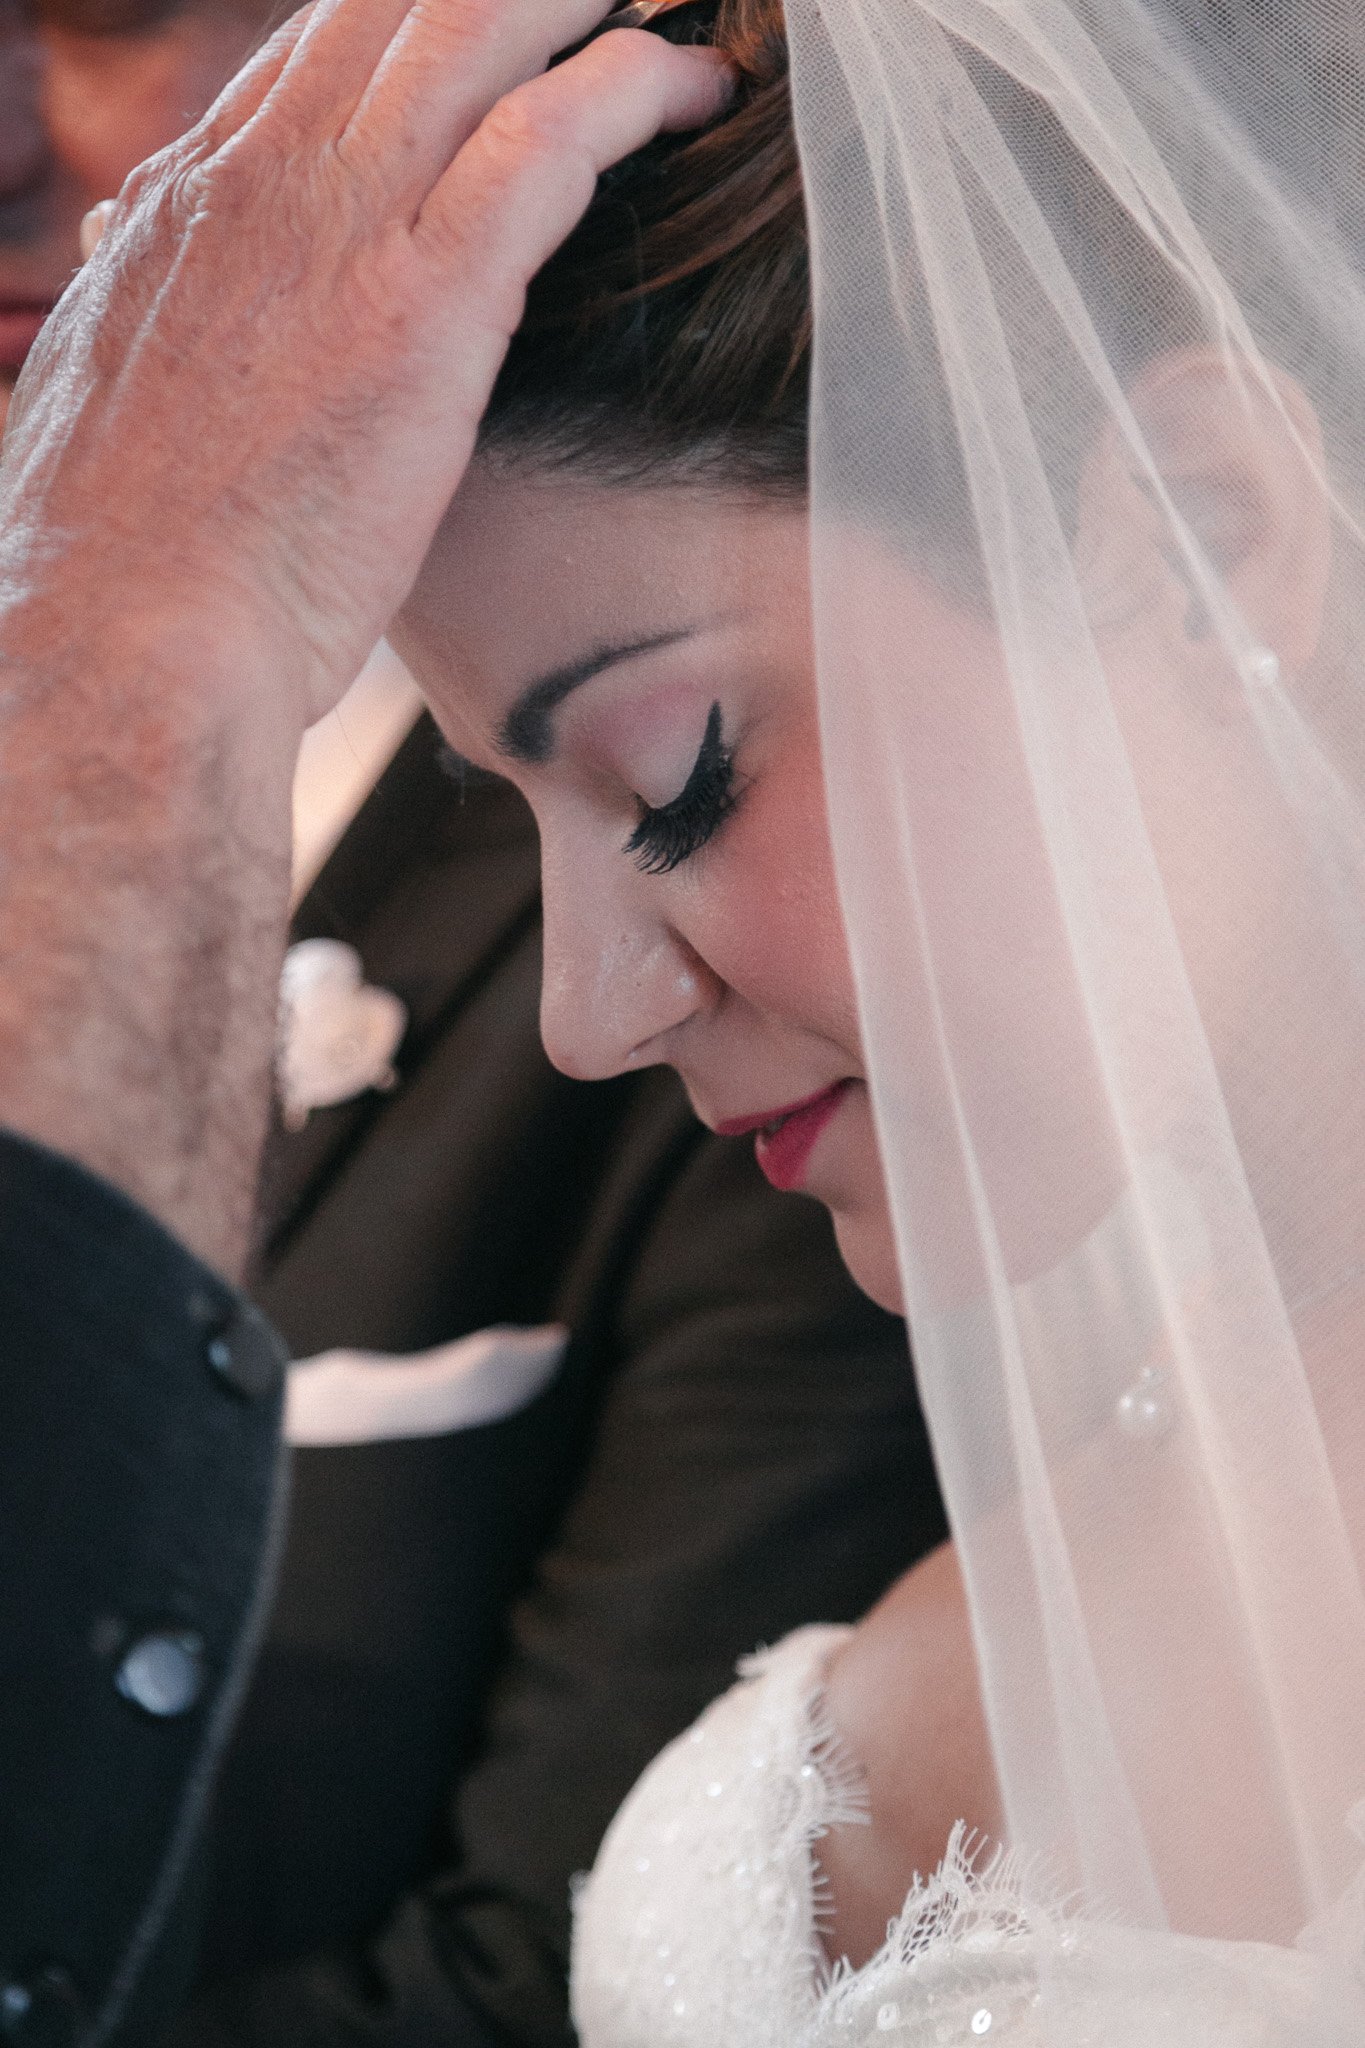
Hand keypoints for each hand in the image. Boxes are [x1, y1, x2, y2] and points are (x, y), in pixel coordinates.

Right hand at [0, 0, 727, 1271]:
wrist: (131, 639)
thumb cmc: (129, 563)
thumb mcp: (112, 395)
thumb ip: (150, 306)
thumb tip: (131, 254)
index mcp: (187, 204)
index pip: (313, 61)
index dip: (408, 33)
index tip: (485, 41)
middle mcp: (260, 179)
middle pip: (398, 11)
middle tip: (590, 5)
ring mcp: (343, 224)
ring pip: (480, 31)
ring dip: (581, 5)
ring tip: (663, 14)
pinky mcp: (425, 297)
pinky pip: (549, 138)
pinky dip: (632, 88)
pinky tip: (689, 89)